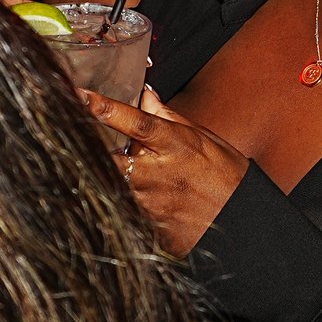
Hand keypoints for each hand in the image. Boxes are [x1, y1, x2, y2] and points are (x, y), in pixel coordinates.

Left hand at [91, 87, 251, 255]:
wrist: (242, 222)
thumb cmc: (227, 177)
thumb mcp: (205, 140)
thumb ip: (169, 118)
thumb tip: (146, 96)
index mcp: (174, 145)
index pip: (133, 120)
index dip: (104, 107)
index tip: (80, 95)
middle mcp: (157, 173)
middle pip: (108, 158)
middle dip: (97, 151)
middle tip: (106, 150)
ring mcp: (149, 202)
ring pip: (113, 185)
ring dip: (117, 179)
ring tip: (145, 180)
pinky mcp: (146, 226)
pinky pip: (125, 209)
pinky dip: (128, 203)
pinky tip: (147, 202)